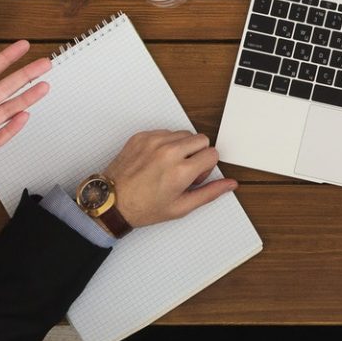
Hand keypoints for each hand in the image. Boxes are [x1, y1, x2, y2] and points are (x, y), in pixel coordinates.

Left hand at [102, 128, 238, 227]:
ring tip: (169, 166)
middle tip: (184, 171)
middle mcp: (168, 152)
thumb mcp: (180, 207)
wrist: (111, 202)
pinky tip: (156, 161)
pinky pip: (166, 132)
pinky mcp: (142, 136)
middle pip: (202, 139)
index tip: (195, 176)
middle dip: (198, 154)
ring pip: (184, 134)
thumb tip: (229, 184)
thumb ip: (209, 193)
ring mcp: (154, 141)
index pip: (213, 153)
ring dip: (183, 147)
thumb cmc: (143, 207)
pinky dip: (166, 144)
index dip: (207, 167)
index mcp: (180, 171)